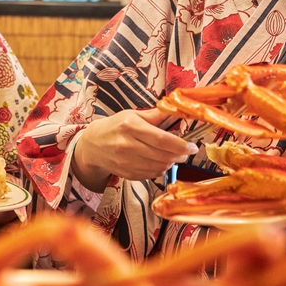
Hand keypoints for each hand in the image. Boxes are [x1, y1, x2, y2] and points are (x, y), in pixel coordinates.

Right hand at [72, 108, 197, 191]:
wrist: (93, 145)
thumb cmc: (115, 126)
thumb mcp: (133, 115)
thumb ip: (156, 115)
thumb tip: (178, 110)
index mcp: (131, 127)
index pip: (162, 139)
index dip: (181, 145)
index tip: (192, 147)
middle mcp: (127, 145)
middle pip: (163, 155)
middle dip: (180, 155)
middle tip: (186, 152)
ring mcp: (126, 162)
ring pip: (159, 167)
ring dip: (171, 162)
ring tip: (174, 156)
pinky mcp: (127, 174)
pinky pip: (151, 175)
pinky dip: (160, 170)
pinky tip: (160, 162)